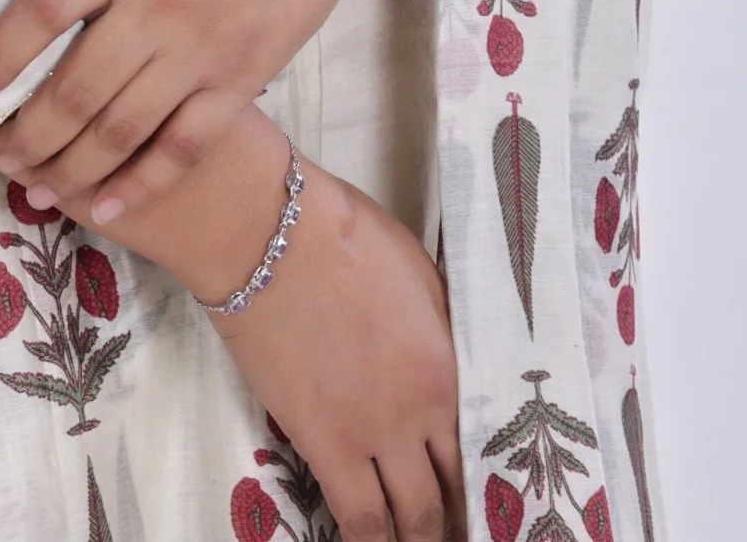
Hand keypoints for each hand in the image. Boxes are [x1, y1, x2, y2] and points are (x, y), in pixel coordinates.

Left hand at [0, 0, 359, 218]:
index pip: (47, 3)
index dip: (3, 48)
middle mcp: (157, 4)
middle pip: (78, 87)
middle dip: (28, 133)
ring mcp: (201, 49)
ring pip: (124, 128)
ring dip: (72, 167)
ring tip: (36, 187)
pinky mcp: (240, 79)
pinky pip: (185, 145)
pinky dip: (143, 184)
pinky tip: (107, 208)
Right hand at [213, 138, 465, 541]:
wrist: (270, 235)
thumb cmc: (343, 235)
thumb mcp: (418, 273)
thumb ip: (438, 330)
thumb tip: (441, 359)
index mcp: (448, 367)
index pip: (475, 448)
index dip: (475, 483)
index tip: (475, 502)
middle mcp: (420, 414)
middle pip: (446, 493)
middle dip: (449, 524)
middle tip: (447, 533)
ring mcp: (370, 434)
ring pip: (405, 518)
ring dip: (412, 537)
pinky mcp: (320, 443)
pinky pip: (355, 515)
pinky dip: (366, 538)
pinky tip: (367, 541)